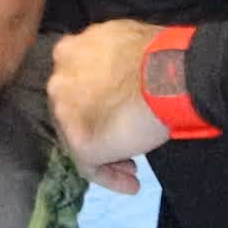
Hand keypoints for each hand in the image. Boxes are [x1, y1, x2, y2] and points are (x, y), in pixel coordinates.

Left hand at [50, 19, 169, 182]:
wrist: (169, 75)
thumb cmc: (158, 58)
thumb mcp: (120, 43)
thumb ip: (107, 59)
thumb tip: (116, 74)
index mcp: (67, 53)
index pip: (76, 85)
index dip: (97, 102)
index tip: (120, 112)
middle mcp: (58, 81)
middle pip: (74, 113)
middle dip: (100, 129)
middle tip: (124, 143)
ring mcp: (65, 112)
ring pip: (80, 140)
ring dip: (106, 156)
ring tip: (131, 169)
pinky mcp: (80, 140)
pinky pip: (90, 166)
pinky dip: (110, 177)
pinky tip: (131, 184)